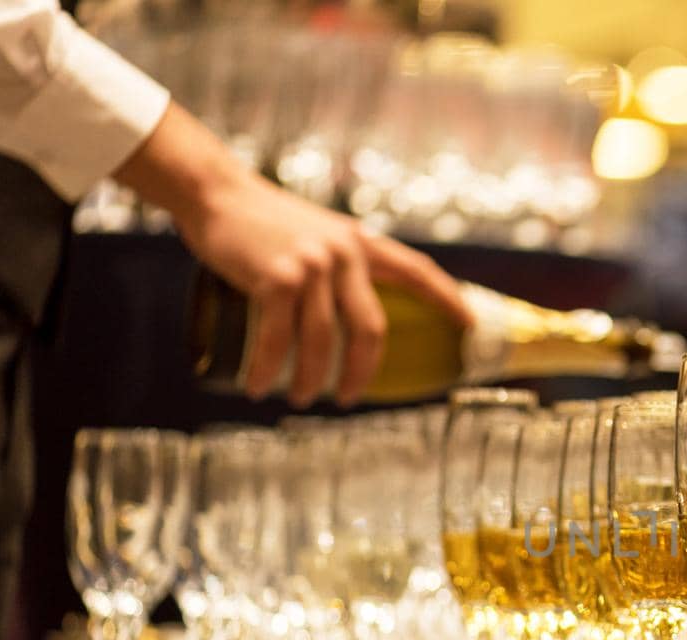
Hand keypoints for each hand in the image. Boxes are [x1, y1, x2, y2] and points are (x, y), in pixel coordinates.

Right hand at [114, 105, 469, 406]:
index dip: (448, 299)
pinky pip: (277, 339)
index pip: (416, 272)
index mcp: (360, 243)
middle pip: (370, 329)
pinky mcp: (277, 277)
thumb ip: (341, 262)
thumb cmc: (263, 220)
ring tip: (301, 398)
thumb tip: (351, 311)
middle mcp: (344, 254)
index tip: (471, 325)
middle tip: (349, 399)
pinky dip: (267, 368)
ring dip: (310, 378)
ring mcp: (312, 266)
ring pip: (323, 341)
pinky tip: (258, 387)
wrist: (216, 193)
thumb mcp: (318, 232)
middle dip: (362, 372)